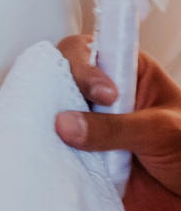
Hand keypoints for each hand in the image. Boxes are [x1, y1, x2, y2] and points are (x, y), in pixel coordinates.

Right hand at [55, 35, 180, 210]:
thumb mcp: (159, 131)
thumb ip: (116, 127)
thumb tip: (67, 124)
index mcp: (126, 72)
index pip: (90, 51)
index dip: (83, 64)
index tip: (103, 95)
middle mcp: (101, 97)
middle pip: (60, 80)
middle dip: (57, 94)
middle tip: (69, 117)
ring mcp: (89, 126)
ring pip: (53, 116)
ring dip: (51, 127)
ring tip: (62, 142)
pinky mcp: (81, 156)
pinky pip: (57, 151)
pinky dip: (53, 155)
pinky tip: (59, 159)